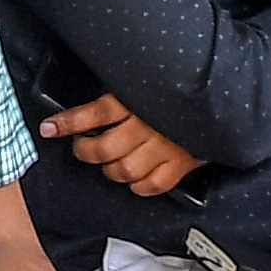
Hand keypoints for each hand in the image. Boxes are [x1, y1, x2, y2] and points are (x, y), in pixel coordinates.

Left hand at [37, 93, 202, 197]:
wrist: (221, 101)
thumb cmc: (176, 90)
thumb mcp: (144, 84)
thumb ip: (123, 93)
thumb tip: (91, 105)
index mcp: (136, 101)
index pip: (94, 113)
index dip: (68, 122)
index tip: (48, 128)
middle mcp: (148, 125)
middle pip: (104, 148)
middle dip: (86, 151)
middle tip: (82, 147)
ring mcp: (165, 147)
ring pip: (123, 170)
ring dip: (109, 170)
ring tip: (107, 163)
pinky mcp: (180, 164)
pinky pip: (151, 185)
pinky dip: (138, 186)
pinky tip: (134, 178)